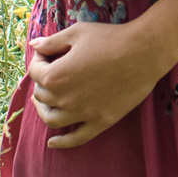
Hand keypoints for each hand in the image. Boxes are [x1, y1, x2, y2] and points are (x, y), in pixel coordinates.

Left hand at [26, 18, 177, 148]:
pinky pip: (76, 138)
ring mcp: (82, 113)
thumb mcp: (77, 33)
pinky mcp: (100, 122)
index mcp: (55, 76)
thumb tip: (33, 46)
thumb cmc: (110, 38)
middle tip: (51, 72)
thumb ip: (51, 42)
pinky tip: (52, 143)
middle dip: (42, 82)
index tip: (47, 53)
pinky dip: (62, 142)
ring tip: (45, 103)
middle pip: (42, 96)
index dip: (39, 60)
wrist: (144, 53)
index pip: (34, 72)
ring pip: (52, 119)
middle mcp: (64, 98)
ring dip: (44, 111)